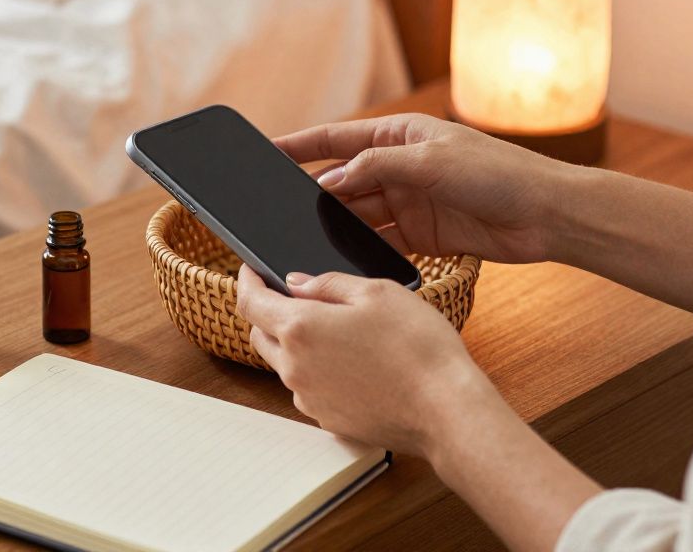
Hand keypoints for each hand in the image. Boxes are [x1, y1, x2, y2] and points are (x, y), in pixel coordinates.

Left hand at [235, 265, 491, 457]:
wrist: (446, 410)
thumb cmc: (418, 347)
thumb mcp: (377, 292)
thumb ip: (328, 283)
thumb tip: (296, 283)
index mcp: (300, 328)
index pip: (250, 302)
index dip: (246, 281)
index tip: (250, 270)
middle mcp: (294, 367)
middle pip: (260, 335)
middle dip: (268, 313)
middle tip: (293, 298)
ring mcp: (308, 399)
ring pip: (283, 364)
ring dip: (293, 345)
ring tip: (333, 332)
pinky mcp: (327, 420)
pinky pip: (307, 389)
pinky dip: (315, 372)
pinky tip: (349, 364)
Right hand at [275, 113, 568, 263]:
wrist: (548, 214)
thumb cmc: (499, 173)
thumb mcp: (430, 161)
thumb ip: (374, 168)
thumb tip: (328, 182)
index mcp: (401, 134)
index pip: (337, 138)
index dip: (300, 145)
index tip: (265, 151)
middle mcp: (401, 165)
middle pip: (344, 179)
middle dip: (313, 194)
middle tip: (277, 210)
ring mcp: (410, 200)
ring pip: (359, 213)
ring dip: (337, 224)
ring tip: (306, 238)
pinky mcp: (422, 233)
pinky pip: (380, 240)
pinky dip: (363, 248)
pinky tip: (344, 258)